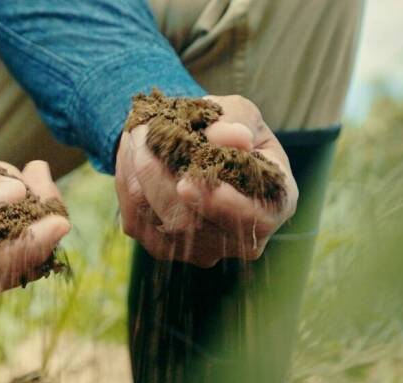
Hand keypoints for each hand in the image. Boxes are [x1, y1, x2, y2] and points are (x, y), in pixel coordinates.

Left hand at [115, 95, 297, 266]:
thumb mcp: (241, 113)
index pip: (256, 220)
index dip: (223, 206)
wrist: (196, 145)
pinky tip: (132, 152)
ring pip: (157, 219)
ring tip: (137, 133)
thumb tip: (233, 138)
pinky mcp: (161, 247)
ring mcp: (198, 250)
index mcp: (275, 205)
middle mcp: (238, 239)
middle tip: (143, 132)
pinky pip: (137, 219)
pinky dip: (127, 181)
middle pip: (191, 222)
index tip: (187, 183)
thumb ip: (237, 121)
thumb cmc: (229, 128)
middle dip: (159, 174)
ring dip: (138, 172)